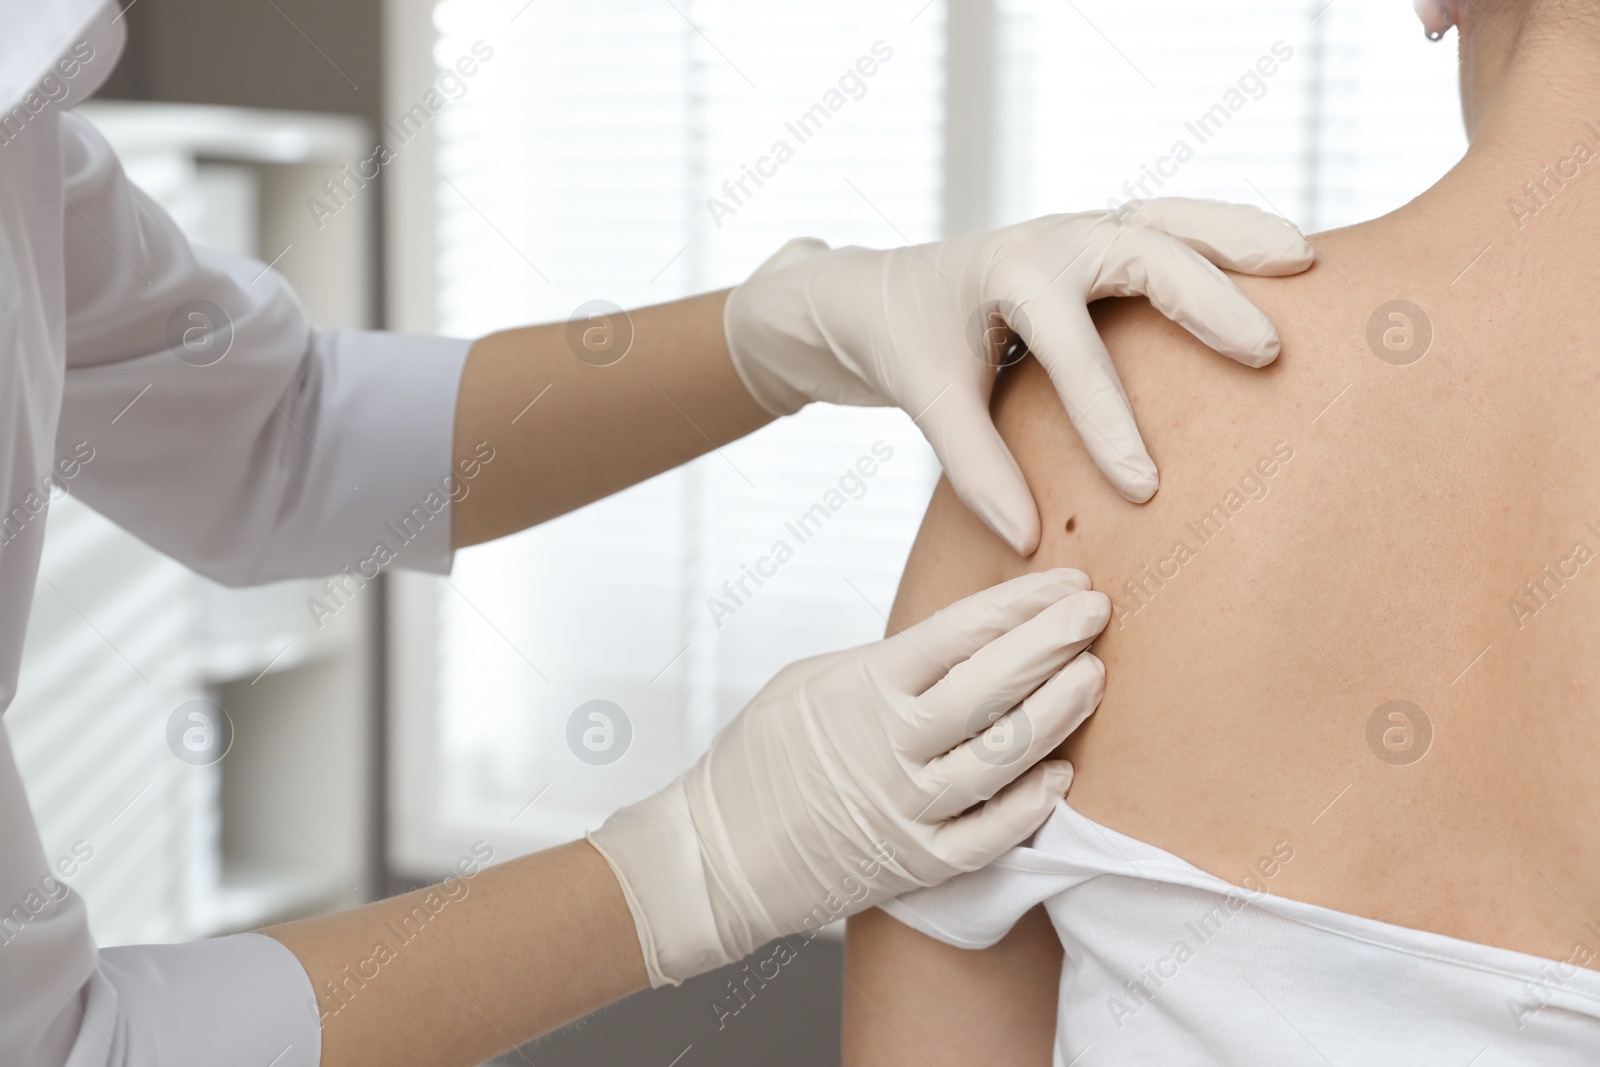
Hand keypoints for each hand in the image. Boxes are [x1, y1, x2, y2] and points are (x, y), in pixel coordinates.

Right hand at [587, 569, 1108, 983]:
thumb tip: (965, 640)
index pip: (961, 633)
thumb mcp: (810, 680)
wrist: (716, 858)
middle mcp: (890, 747)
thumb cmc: (758, 758)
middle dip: (1054, 643)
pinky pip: (990, 837)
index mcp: (862, 687)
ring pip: (1004, 758)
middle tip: (1096, 613)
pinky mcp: (915, 867)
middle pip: (993, 688)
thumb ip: (888, 660)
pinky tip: (1061, 774)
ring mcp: (906, 810)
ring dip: (1057, 714)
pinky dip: (1030, 807)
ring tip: (1093, 677)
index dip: (1022, 604)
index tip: (1066, 585)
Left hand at [723, 198, 1314, 553]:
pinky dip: (1227, 235)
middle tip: (1266, 352)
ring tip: (1308, 262)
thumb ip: (974, 466)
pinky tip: (1284, 257)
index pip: (1070, 347)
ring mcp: (1084, 229)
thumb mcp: (927, 400)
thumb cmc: (906, 342)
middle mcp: (1053, 238)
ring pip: (1174, 218)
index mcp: (1006, 274)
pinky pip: (1176, 226)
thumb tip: (1027, 539)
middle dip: (1206, 300)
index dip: (1108, 420)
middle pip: (1144, 251)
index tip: (1144, 487)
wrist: (882, 292)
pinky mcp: (1103, 237)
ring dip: (1239, 236)